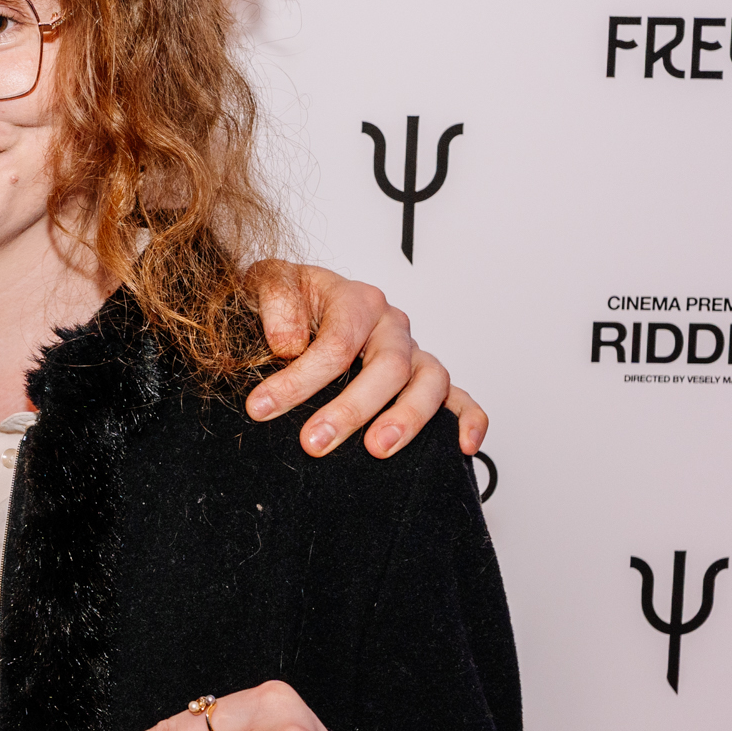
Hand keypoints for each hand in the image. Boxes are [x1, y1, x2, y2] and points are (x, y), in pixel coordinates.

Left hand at [243, 261, 488, 457]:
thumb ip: (275, 301)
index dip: (299, 379)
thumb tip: (289, 343)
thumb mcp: (267, 281)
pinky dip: (468, 419)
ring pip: (430, 382)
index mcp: (357, 300)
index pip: (336, 343)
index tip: (263, 407)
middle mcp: (391, 325)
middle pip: (387, 366)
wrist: (299, 302)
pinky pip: (461, 397)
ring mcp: (413, 352)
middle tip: (315, 441)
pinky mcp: (427, 378)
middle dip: (350, 408)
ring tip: (377, 449)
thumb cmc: (290, 299)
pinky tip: (462, 447)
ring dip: (407, 418)